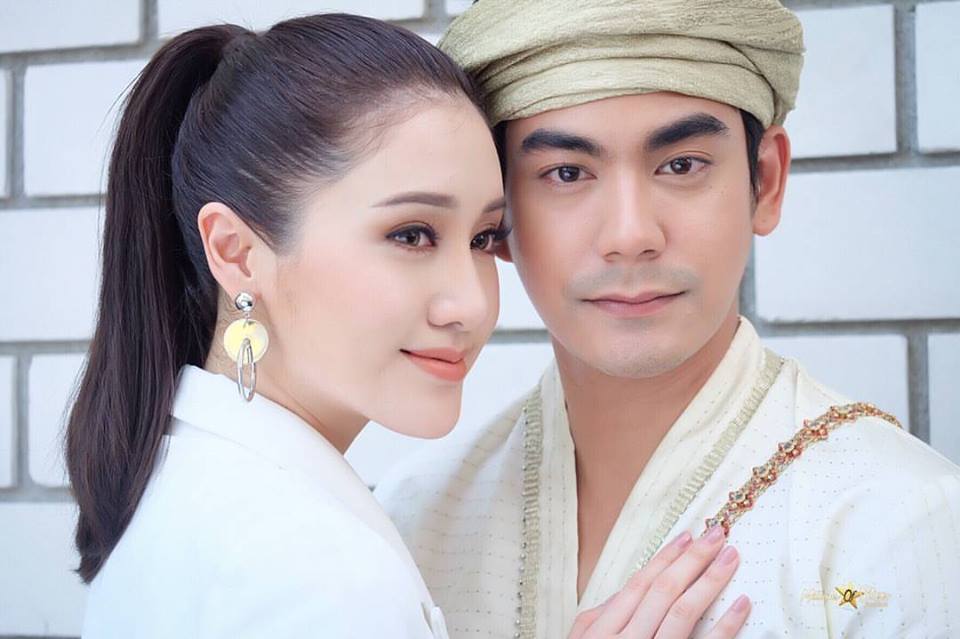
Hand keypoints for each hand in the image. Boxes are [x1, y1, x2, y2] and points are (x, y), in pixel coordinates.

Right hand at [568, 526, 748, 638]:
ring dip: (710, 581)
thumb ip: (601, 618)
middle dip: (692, 560)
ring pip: (683, 613)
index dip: (664, 559)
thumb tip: (631, 587)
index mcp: (601, 631)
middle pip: (663, 592)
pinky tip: (742, 605)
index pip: (639, 585)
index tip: (688, 536)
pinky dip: (725, 625)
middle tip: (717, 536)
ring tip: (731, 558)